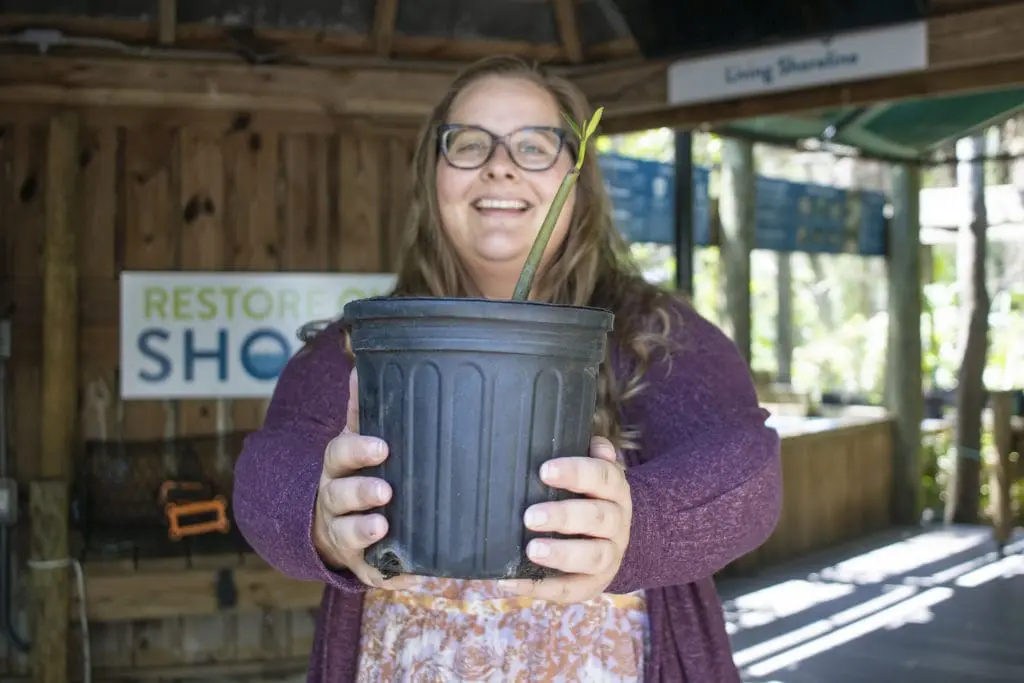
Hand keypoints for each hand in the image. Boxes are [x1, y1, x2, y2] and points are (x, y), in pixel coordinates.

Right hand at [312, 368, 413, 589]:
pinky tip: (402, 575)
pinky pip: (370, 573)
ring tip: (383, 526)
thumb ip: (361, 410)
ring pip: (347, 535)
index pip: (339, 454)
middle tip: (385, 491)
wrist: (332, 528)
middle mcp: (332, 502)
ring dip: (363, 531)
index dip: (357, 451)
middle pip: (339, 496)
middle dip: (360, 492)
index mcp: (336, 469)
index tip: (382, 447)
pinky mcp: (360, 566)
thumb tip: (360, 365)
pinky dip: (385, 574)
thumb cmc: (353, 475)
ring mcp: (342, 535)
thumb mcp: (354, 443)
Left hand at [499, 436, 631, 602]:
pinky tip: (509, 581)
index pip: (604, 477)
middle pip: (600, 518)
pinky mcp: (592, 584)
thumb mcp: (592, 475)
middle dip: (565, 516)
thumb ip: (591, 458)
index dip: (577, 472)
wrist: (611, 539)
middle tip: (530, 516)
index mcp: (615, 491)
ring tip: (531, 550)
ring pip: (594, 556)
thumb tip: (596, 444)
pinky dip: (539, 587)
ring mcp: (609, 557)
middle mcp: (618, 523)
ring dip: (562, 554)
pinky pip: (570, 590)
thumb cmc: (587, 498)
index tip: (545, 471)